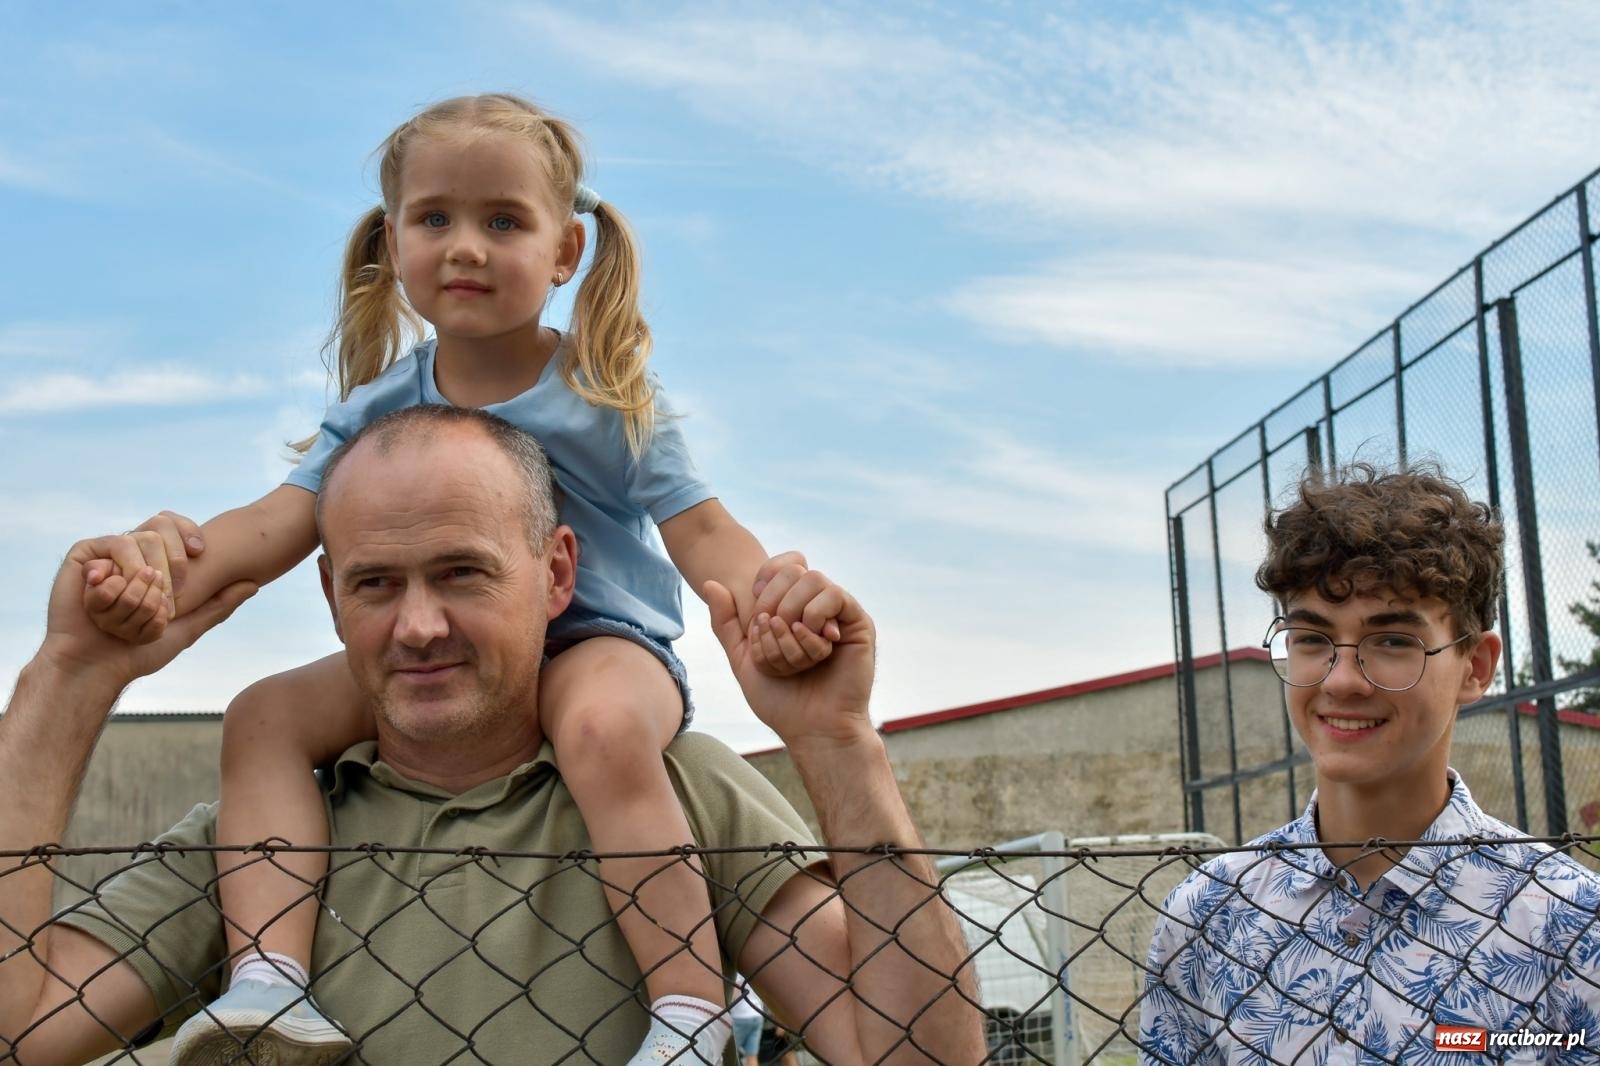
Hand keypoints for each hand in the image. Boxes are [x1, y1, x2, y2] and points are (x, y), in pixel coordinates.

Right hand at [44, 532, 254, 690]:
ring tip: (129, 614)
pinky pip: (110, 549)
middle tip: (162, 604)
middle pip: (160, 533)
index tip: (200, 552)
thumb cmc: (140, 651)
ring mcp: (107, 553)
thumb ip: (219, 604)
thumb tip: (253, 583)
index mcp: (156, 562)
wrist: (97, 665)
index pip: (175, 525)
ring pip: (137, 541)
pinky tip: (105, 604)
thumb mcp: (188, 627)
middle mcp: (132, 553)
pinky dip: (114, 582)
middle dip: (168, 572)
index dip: (189, 533)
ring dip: (140, 586)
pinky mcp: (85, 556)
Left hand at [704, 564, 873, 746]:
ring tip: (791, 637)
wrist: (812, 728)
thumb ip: (726, 623)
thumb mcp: (744, 659)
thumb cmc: (780, 700)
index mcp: (793, 608)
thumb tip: (710, 583)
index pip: (780, 566)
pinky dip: (814, 616)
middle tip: (771, 628)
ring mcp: (838, 613)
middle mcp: (817, 605)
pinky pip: (835, 596)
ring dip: (792, 610)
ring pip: (813, 579)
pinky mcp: (857, 622)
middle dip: (772, 599)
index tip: (756, 613)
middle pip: (793, 568)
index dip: (764, 579)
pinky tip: (813, 639)